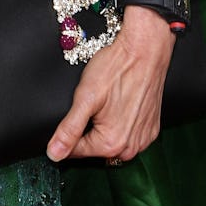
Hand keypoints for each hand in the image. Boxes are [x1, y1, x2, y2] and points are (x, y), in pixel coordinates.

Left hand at [45, 6, 175, 162]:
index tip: (70, 115)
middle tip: (90, 105)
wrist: (146, 51)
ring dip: (104, 130)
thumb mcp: (84, 97)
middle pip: (95, 149)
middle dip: (87, 132)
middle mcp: (129, 148)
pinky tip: (120, 105)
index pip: (76, 151)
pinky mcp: (151, 129)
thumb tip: (54, 155)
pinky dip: (122, 125)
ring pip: (112, 143)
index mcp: (110, 144)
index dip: (66, 134)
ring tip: (106, 103)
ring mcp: (143, 140)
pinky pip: (129, 136)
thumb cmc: (116, 69)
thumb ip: (69, 130)